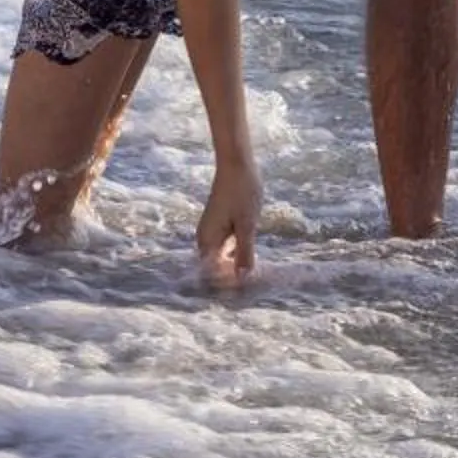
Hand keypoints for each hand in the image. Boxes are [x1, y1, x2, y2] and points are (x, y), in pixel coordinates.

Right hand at [197, 158, 262, 288]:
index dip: (225, 285)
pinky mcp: (218, 224)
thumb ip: (245, 252)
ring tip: (252, 275)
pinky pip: (224, 246)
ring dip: (233, 266)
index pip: (211, 274)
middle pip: (214, 268)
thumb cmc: (242, 193)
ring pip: (220, 258)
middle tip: (251, 287)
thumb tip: (243, 278)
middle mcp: (204, 239)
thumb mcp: (247, 225)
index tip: (243, 293)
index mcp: (207, 241)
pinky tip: (249, 257)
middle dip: (229, 278)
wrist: (236, 164)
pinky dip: (235, 253)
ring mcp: (210, 231)